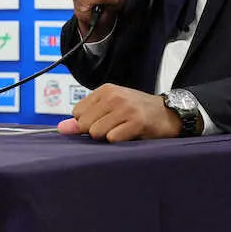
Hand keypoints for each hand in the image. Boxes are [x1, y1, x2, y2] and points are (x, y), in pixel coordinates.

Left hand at [56, 83, 179, 141]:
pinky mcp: (137, 122)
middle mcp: (114, 96)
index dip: (87, 122)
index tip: (104, 121)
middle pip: (85, 124)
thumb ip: (85, 117)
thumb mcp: (111, 108)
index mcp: (105, 90)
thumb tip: (61, 128)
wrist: (169, 113)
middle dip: (96, 131)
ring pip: (97, 132)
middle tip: (115, 126)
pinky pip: (113, 138)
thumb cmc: (137, 111)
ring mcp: (125, 108)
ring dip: (108, 137)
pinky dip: (119, 141)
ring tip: (122, 130)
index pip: (77, 112)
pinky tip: (130, 134)